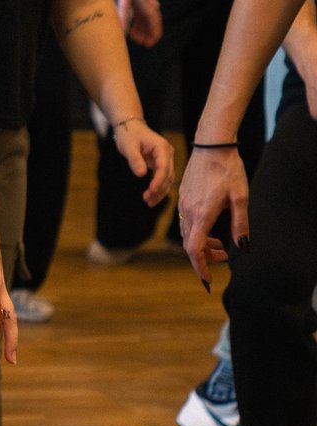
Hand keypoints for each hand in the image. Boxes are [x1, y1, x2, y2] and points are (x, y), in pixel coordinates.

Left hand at [113, 119, 174, 206]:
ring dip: (160, 191)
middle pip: (168, 175)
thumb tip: (141, 174)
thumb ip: (135, 160)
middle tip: (147, 201)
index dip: (158, 181)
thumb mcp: (128, 146)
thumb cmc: (128, 134)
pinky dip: (158, 187)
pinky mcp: (161, 163)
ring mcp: (166, 158)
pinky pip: (163, 178)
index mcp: (162, 147)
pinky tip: (151, 197)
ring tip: (148, 202)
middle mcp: (168, 153)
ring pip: (168, 179)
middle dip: (159, 189)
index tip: (151, 191)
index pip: (163, 167)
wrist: (130, 126)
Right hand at [178, 146, 248, 288]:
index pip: (195, 249)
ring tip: (220, 245)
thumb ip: (240, 224)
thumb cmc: (228, 169)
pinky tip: (211, 227)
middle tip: (224, 258)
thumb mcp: (240, 198)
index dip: (200, 267)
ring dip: (202, 244)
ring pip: (187, 233)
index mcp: (202, 214)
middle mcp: (189, 211)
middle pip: (190, 244)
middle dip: (205, 257)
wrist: (212, 145)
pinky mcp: (183, 196)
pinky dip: (197, 232)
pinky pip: (186, 222)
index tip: (207, 279)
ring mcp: (183, 203)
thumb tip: (241, 247)